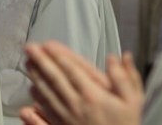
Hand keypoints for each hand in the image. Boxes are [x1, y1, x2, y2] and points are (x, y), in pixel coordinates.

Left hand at [24, 41, 142, 124]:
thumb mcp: (134, 101)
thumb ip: (125, 78)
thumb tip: (118, 58)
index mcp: (94, 95)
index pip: (72, 70)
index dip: (59, 55)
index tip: (48, 44)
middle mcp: (78, 104)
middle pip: (55, 79)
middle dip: (41, 61)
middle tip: (30, 48)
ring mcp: (68, 117)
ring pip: (47, 93)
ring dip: (36, 76)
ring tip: (27, 63)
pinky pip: (47, 111)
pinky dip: (37, 100)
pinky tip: (31, 91)